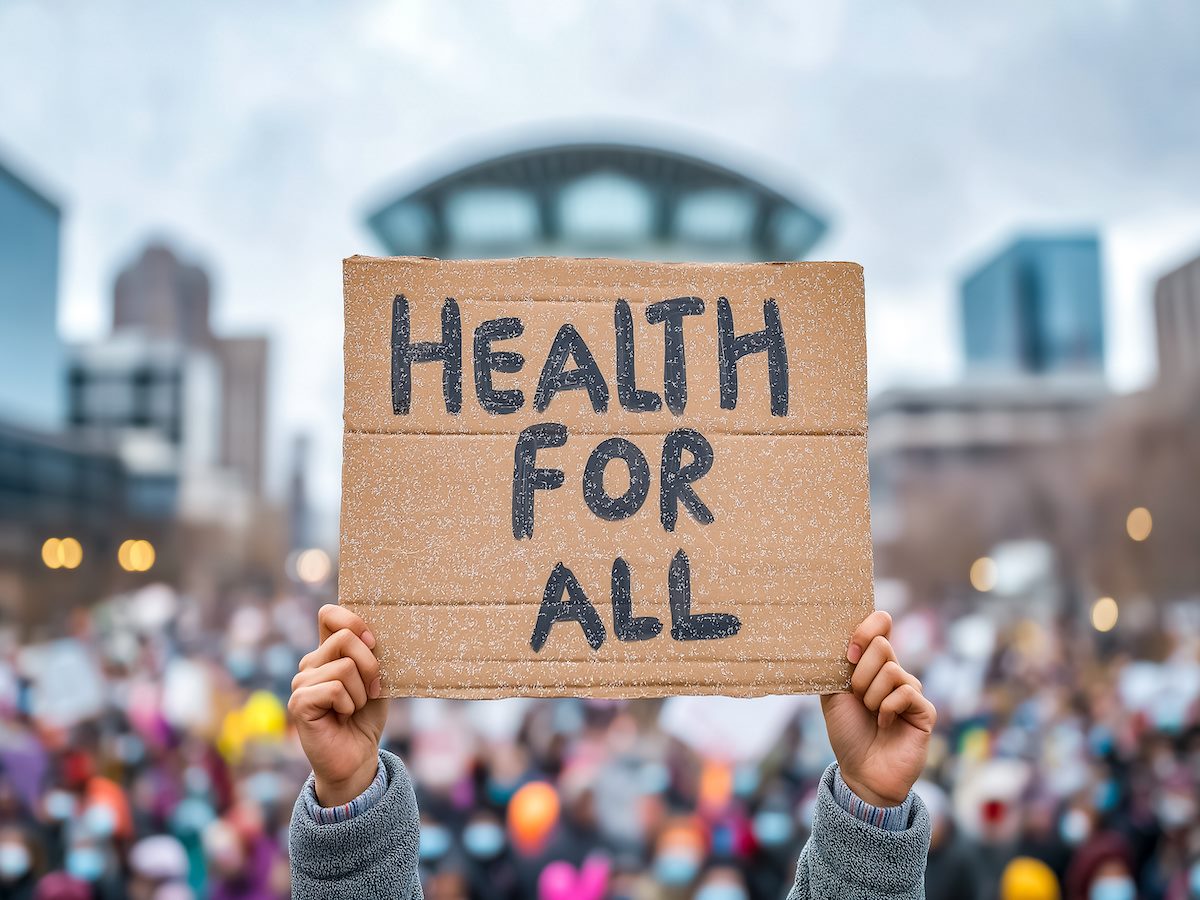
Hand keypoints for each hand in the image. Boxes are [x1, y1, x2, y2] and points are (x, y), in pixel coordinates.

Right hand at [289, 604, 386, 806]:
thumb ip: (371, 653)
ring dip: (361, 692)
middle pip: (345, 638)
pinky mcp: (299, 703)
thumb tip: (373, 632)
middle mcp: (310, 663)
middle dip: (370, 665)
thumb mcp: (376, 678)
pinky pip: (334, 689)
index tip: (374, 642)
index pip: (330, 614)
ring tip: (354, 708)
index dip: (354, 620)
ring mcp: (301, 683)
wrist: (358, 757)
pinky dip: (349, 704)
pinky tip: (343, 717)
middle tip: (371, 689)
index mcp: (327, 652)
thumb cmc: (367, 716)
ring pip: (345, 666)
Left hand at [820, 611, 935, 807]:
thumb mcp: (832, 694)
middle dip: (860, 674)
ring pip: (890, 671)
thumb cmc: (847, 732)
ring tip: (871, 715)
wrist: (861, 771)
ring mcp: (911, 690)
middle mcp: (894, 672)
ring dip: (871, 697)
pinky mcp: (924, 710)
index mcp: (872, 664)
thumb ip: (837, 665)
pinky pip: (904, 693)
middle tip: (857, 698)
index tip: (850, 652)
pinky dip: (886, 710)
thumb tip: (837, 638)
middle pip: (881, 645)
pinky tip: (884, 724)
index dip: (866, 629)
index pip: (880, 624)